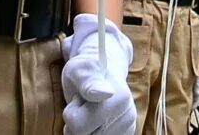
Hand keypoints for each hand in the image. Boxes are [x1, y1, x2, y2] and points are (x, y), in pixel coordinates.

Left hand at [61, 15, 134, 134]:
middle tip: (81, 104)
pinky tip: (96, 119)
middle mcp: (128, 115)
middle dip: (76, 123)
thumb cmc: (87, 69)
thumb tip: (104, 93)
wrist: (107, 69)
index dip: (71, 112)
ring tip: (89, 110)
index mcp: (118, 98)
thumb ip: (89, 81)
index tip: (78, 97)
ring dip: (84, 129)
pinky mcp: (125, 133)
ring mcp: (128, 126)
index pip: (79, 126)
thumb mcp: (80, 70)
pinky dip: (93, 132)